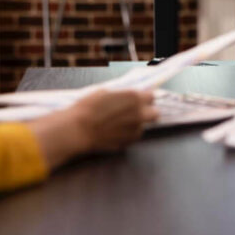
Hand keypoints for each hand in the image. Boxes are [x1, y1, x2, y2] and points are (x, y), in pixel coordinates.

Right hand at [29, 88, 157, 168]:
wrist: (79, 129)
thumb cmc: (88, 107)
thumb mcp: (105, 92)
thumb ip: (122, 95)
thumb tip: (127, 98)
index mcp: (134, 98)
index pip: (151, 96)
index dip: (144, 98)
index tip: (138, 99)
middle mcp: (139, 114)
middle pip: (155, 113)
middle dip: (147, 112)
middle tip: (135, 112)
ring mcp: (135, 130)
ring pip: (143, 126)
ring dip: (136, 124)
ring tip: (120, 123)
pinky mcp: (128, 142)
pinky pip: (133, 136)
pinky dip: (128, 134)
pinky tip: (115, 131)